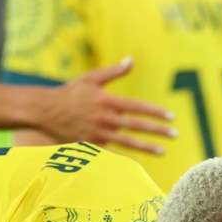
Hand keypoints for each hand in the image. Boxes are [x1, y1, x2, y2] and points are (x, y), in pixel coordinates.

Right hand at [37, 58, 174, 154]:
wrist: (46, 111)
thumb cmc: (71, 93)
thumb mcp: (92, 78)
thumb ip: (114, 71)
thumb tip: (132, 60)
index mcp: (108, 101)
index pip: (138, 107)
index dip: (156, 112)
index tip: (171, 116)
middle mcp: (105, 118)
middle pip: (137, 126)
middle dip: (158, 131)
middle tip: (175, 134)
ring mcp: (98, 134)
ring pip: (128, 142)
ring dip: (147, 147)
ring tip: (163, 151)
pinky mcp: (91, 145)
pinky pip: (113, 153)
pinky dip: (126, 157)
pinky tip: (139, 161)